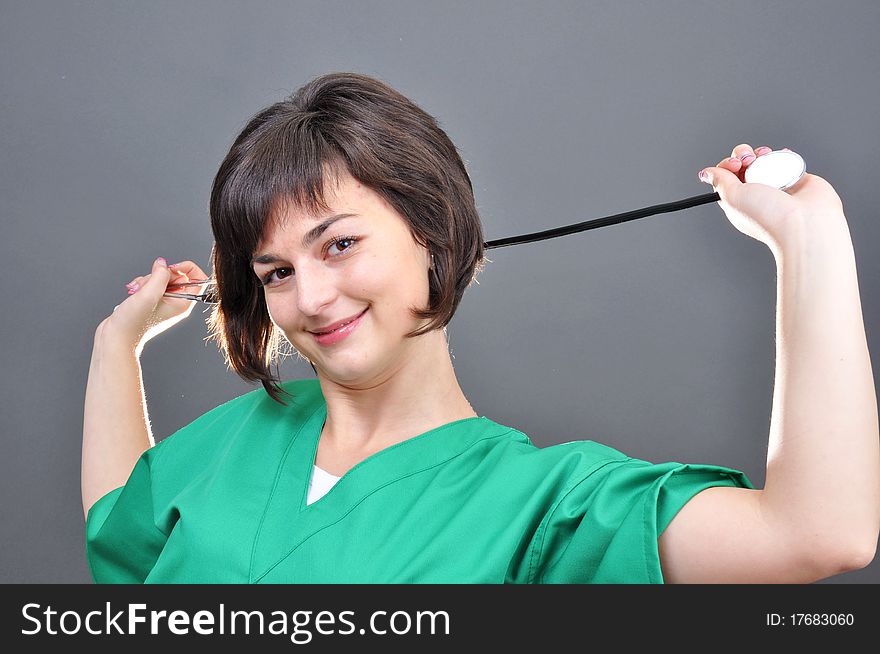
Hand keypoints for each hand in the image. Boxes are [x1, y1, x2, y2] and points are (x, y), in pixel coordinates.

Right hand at [97, 257, 209, 353]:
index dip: (186, 269)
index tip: (170, 268)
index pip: (198, 280)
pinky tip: (133, 292)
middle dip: (158, 275)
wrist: (116, 337)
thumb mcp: (149, 295)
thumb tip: (162, 264)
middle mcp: (175, 302)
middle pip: (176, 276)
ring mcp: (163, 302)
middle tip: (147, 286)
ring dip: (146, 280)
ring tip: (137, 292)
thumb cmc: (133, 323)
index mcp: (182, 303)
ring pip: (160, 278)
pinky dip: (141, 284)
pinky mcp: (151, 301)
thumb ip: (160, 276)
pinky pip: (150, 284)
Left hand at [699, 144, 844, 251]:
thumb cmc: (770, 217)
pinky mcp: (796, 180)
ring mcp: (776, 187)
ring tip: (766, 156)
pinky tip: (784, 154)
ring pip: (764, 161)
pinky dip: (784, 155)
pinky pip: (786, 161)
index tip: (733, 165)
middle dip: (743, 154)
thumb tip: (706, 173)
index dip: (726, 165)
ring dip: (762, 154)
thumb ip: (719, 181)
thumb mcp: (733, 197)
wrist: (806, 222)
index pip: (725, 177)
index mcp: (738, 203)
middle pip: (743, 165)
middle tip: (749, 160)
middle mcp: (756, 195)